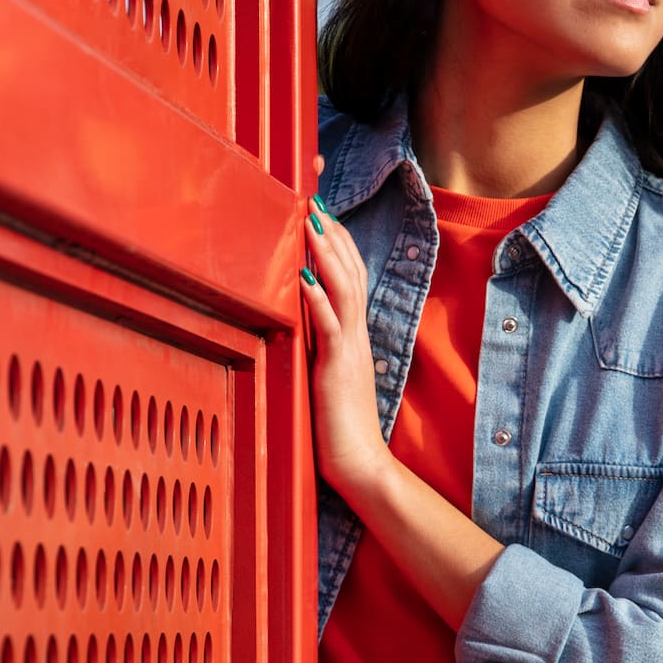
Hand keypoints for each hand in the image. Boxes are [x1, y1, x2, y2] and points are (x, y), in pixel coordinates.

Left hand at [298, 179, 390, 504]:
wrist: (361, 465)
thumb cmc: (339, 427)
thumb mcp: (326, 376)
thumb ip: (318, 346)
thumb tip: (301, 319)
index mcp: (353, 335)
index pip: (351, 276)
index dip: (338, 242)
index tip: (320, 211)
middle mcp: (356, 335)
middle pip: (351, 271)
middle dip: (332, 232)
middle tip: (314, 197)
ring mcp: (350, 350)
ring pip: (344, 289)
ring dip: (327, 253)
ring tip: (311, 221)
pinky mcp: (338, 370)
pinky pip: (330, 327)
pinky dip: (318, 299)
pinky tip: (305, 277)